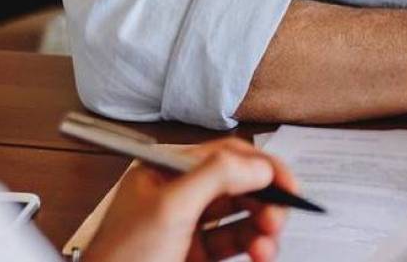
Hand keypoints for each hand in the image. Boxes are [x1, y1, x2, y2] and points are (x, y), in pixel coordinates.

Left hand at [83, 139, 295, 261]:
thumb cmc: (120, 261)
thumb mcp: (168, 210)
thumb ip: (215, 177)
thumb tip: (258, 165)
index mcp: (166, 171)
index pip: (226, 154)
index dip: (261, 166)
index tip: (287, 184)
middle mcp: (179, 194)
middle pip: (240, 185)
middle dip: (265, 201)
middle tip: (278, 219)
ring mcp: (188, 226)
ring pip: (242, 216)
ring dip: (263, 228)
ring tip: (267, 245)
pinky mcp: (195, 254)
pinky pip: (235, 242)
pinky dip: (254, 246)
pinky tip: (260, 254)